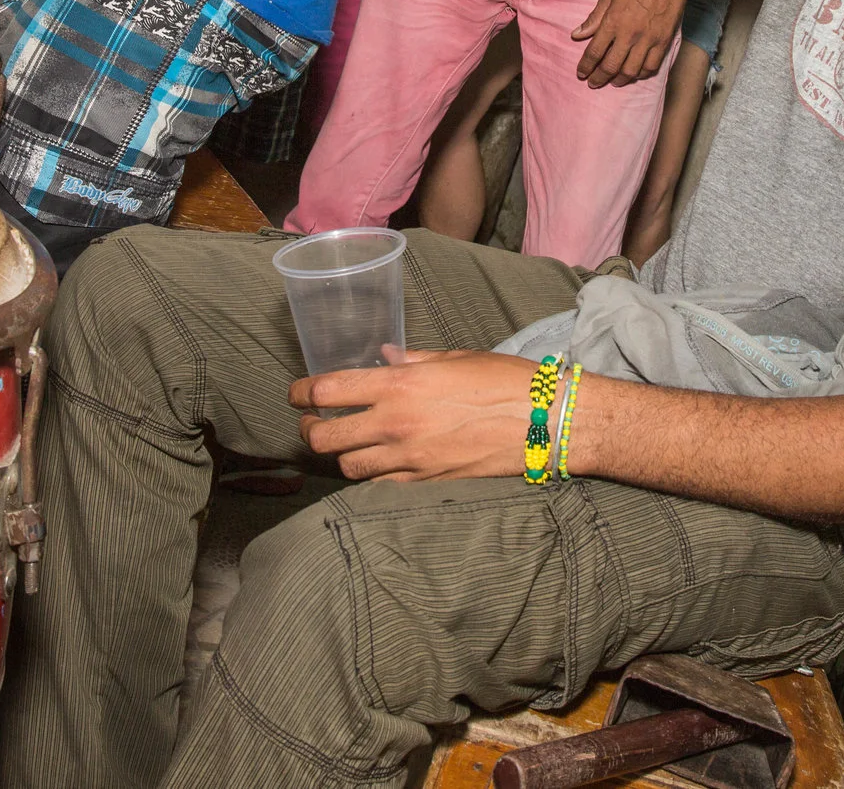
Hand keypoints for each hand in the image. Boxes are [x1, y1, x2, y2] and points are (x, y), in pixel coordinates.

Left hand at [292, 348, 545, 480]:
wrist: (547, 424)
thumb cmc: (508, 382)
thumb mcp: (456, 358)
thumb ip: (413, 361)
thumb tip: (384, 359)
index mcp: (401, 385)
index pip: (328, 390)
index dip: (301, 392)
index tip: (296, 393)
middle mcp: (397, 424)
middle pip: (325, 436)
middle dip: (310, 429)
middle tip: (312, 422)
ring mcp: (410, 459)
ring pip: (348, 466)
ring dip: (341, 454)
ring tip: (347, 443)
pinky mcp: (426, 483)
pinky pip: (381, 484)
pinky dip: (371, 475)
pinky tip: (378, 462)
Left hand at [572, 0, 694, 87]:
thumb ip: (594, 17)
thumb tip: (577, 35)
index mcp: (613, 21)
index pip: (594, 52)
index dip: (586, 66)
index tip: (581, 73)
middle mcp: (629, 34)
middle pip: (611, 66)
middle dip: (599, 78)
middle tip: (593, 83)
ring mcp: (648, 39)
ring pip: (631, 71)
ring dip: (620, 80)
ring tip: (613, 81)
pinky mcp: (664, 41)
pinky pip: (651, 66)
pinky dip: (641, 73)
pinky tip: (635, 73)